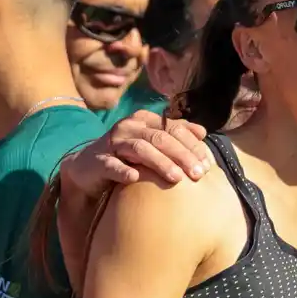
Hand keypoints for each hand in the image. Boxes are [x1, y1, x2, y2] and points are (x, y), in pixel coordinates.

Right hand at [59, 110, 210, 195]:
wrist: (88, 168)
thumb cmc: (126, 156)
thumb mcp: (151, 143)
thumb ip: (175, 135)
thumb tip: (203, 132)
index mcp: (144, 119)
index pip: (174, 128)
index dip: (193, 145)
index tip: (208, 164)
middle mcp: (129, 127)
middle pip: (161, 138)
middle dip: (183, 155)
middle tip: (199, 174)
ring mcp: (112, 143)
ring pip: (140, 148)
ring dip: (161, 163)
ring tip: (177, 178)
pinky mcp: (98, 161)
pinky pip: (111, 165)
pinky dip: (123, 170)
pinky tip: (135, 177)